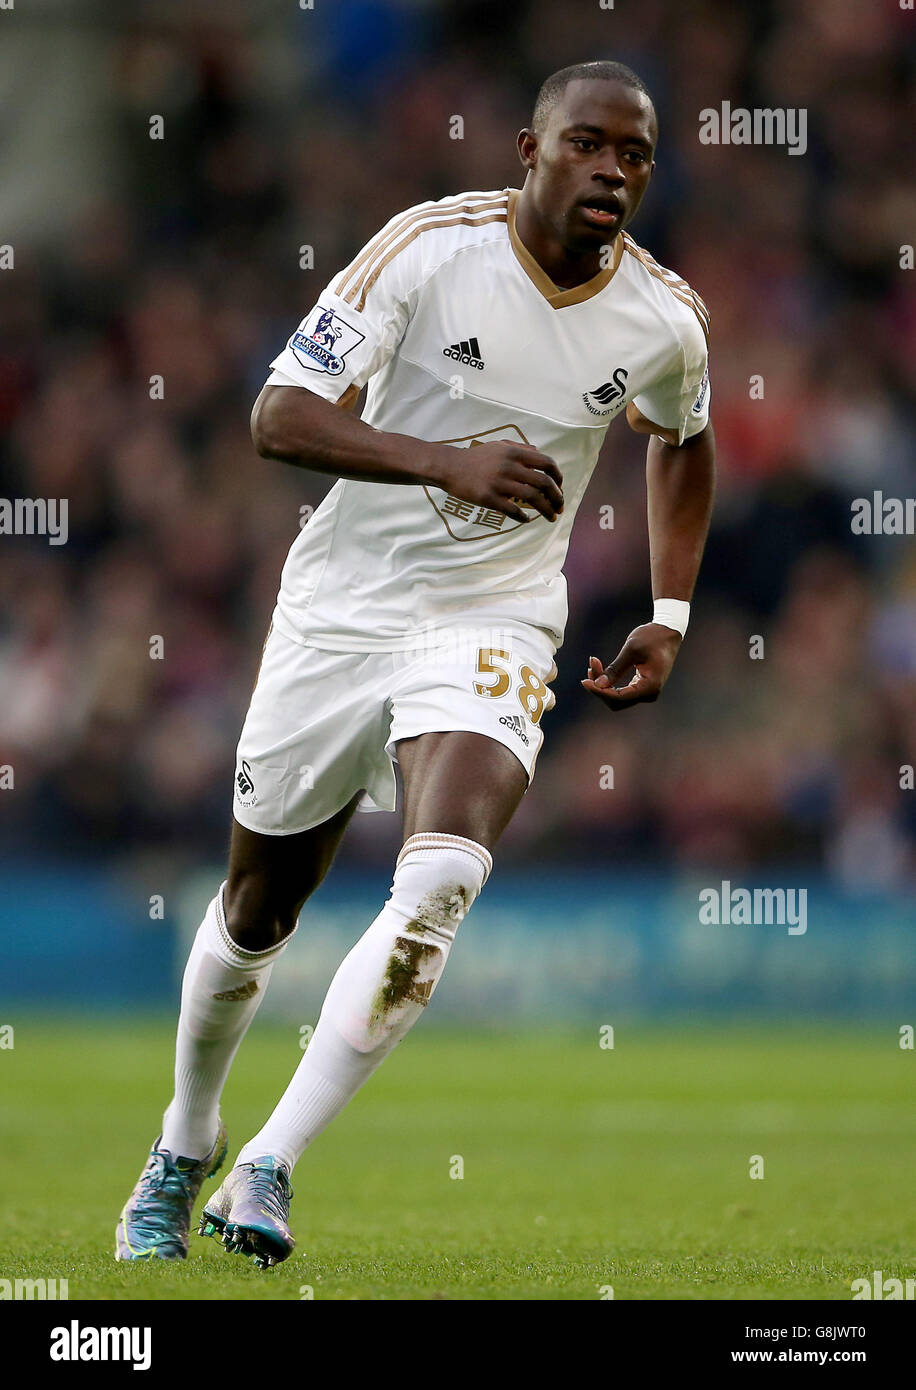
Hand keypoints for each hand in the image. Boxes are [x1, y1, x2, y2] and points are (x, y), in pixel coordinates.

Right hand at [431, 440, 563, 523]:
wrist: (450, 467)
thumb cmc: (476, 457)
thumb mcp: (499, 446)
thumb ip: (520, 448)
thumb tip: (540, 453)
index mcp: (514, 453)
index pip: (547, 464)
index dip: (558, 477)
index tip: (560, 488)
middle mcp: (509, 466)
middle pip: (544, 483)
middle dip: (557, 497)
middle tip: (560, 507)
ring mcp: (499, 483)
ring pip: (532, 498)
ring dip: (546, 510)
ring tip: (551, 517)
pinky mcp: (488, 498)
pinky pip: (512, 510)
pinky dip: (523, 517)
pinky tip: (526, 519)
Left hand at [581, 623, 681, 711]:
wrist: (668, 631)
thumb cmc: (652, 637)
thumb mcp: (631, 650)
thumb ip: (615, 669)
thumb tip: (598, 685)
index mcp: (650, 686)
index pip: (619, 697)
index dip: (600, 691)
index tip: (584, 681)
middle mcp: (650, 694)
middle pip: (616, 701)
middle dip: (600, 687)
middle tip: (591, 665)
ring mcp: (646, 692)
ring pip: (617, 697)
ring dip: (603, 684)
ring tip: (593, 664)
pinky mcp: (642, 687)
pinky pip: (622, 691)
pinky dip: (609, 682)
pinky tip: (599, 669)